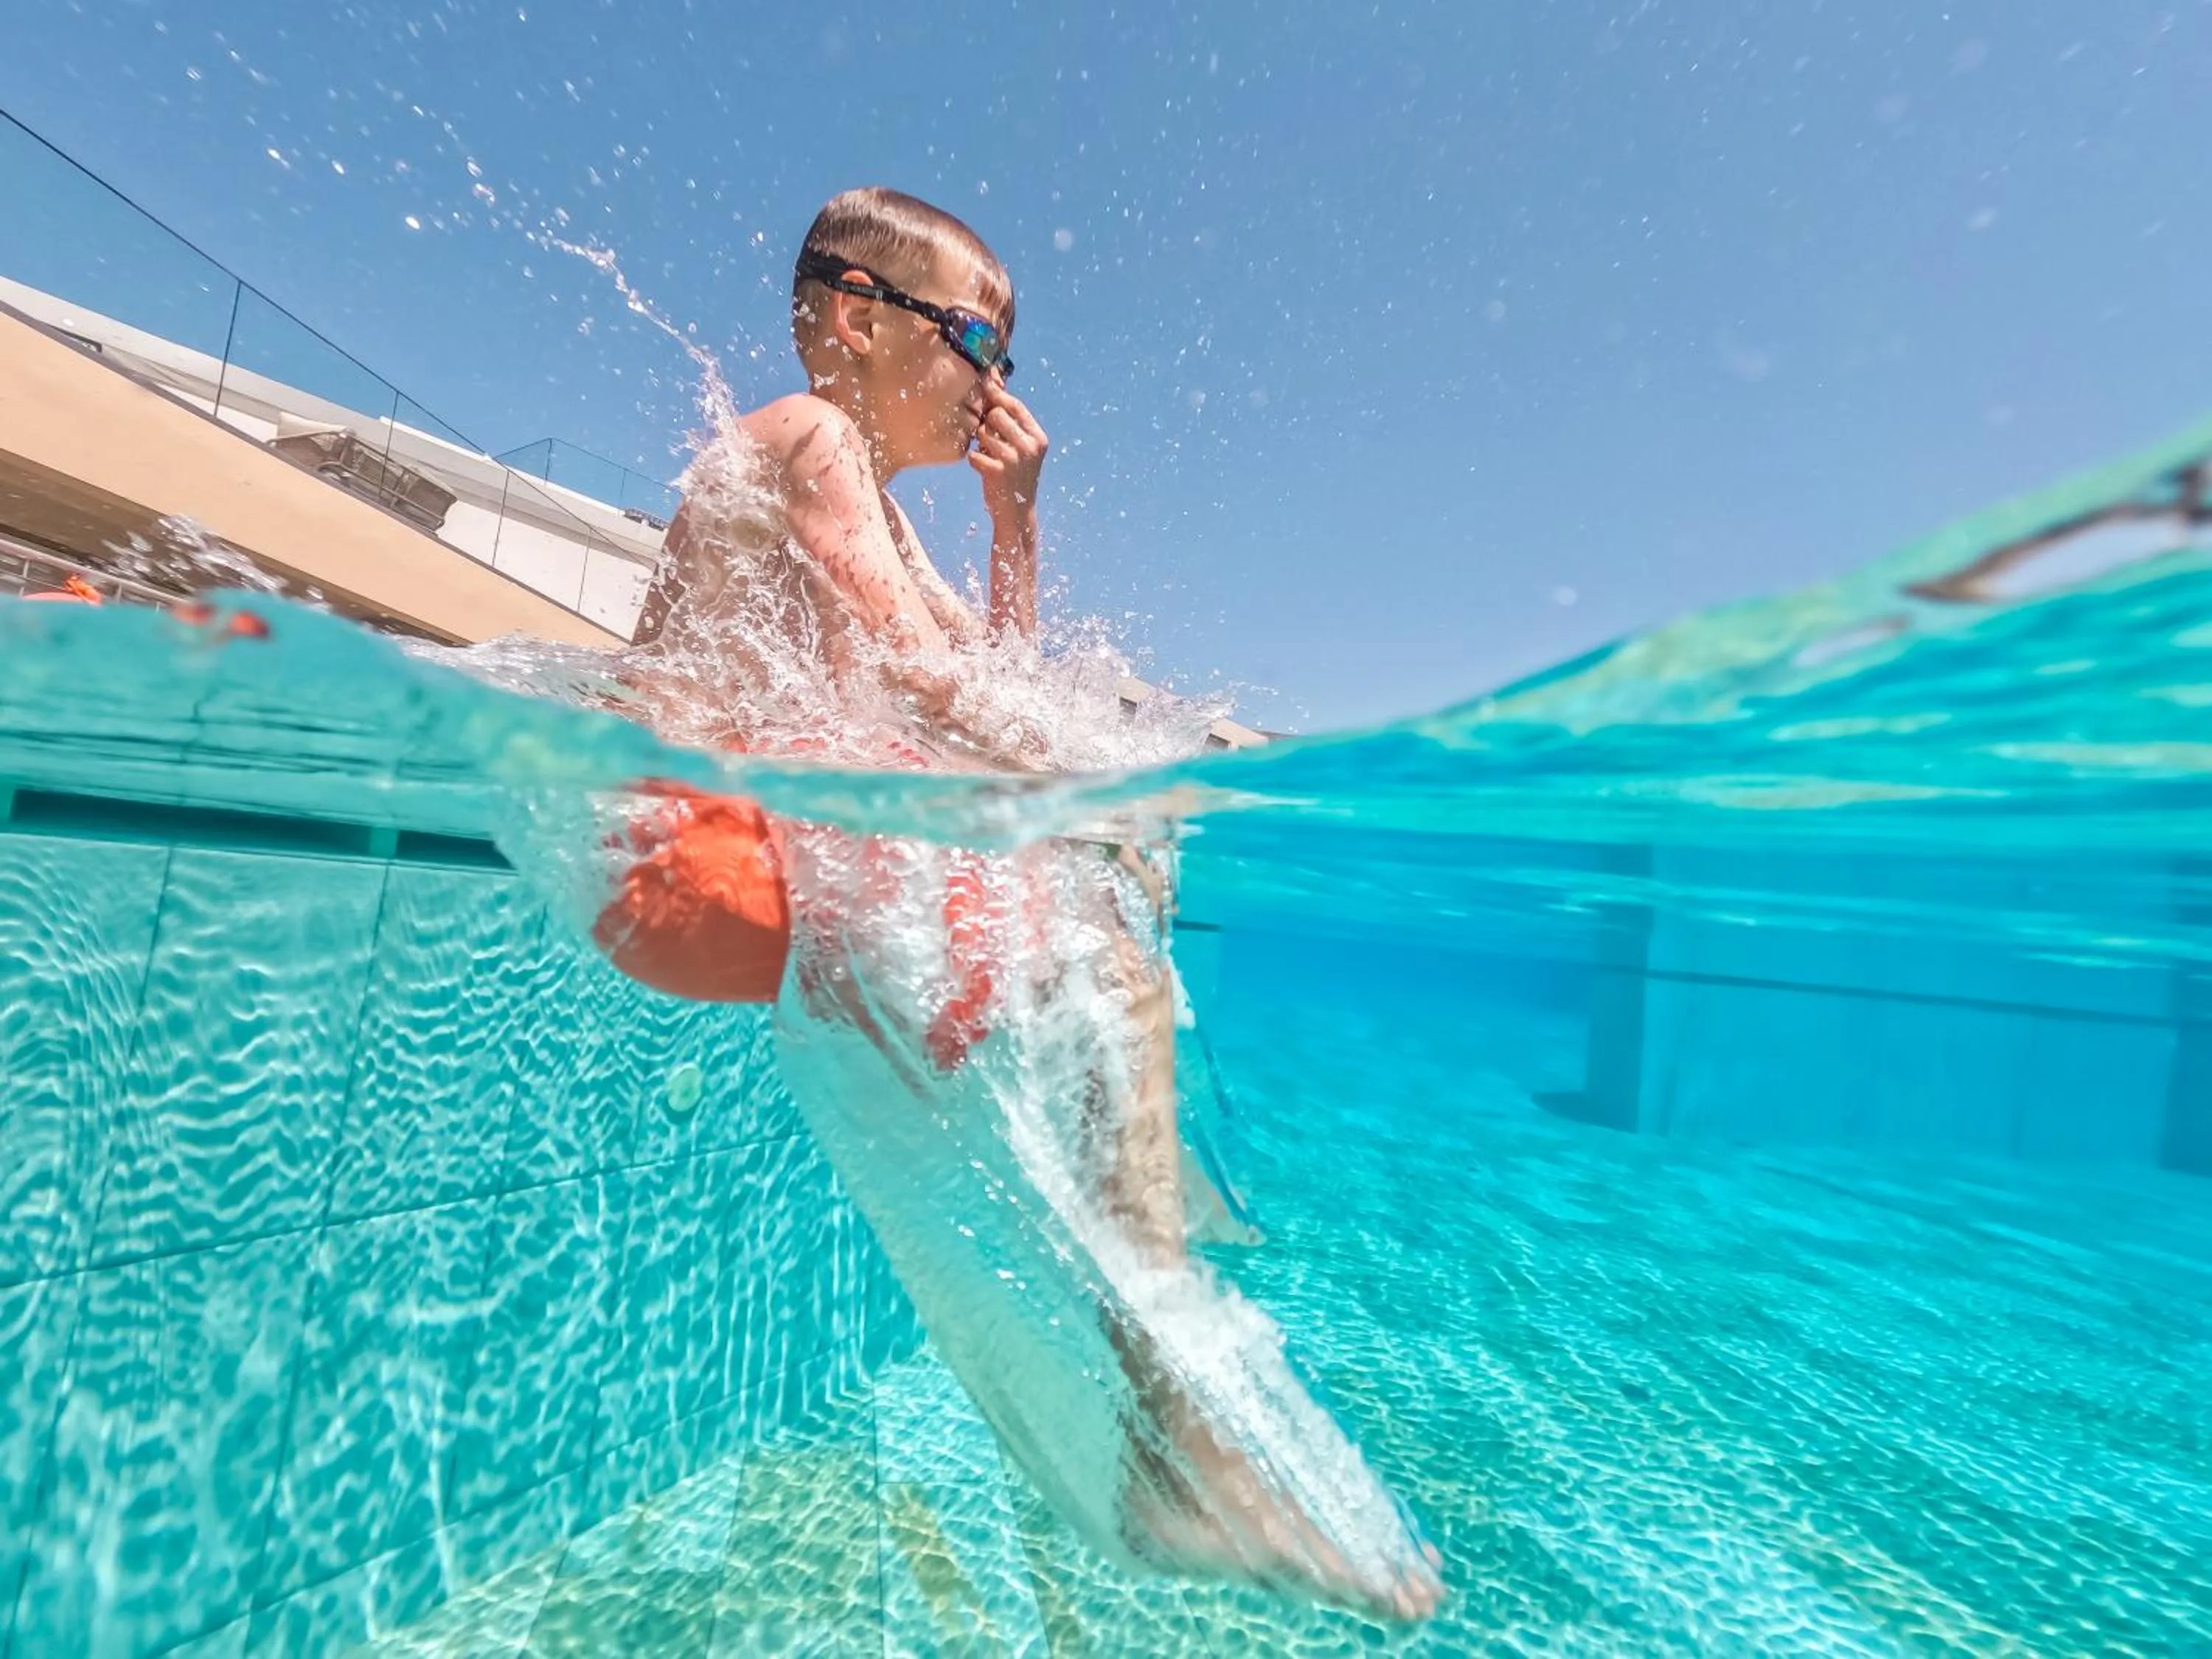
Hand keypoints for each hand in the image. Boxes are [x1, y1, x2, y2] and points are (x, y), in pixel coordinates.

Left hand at [968, 382, 1048, 522]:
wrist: (1017, 512)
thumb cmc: (1015, 475)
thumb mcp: (1021, 447)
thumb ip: (1011, 422)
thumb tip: (994, 384)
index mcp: (1038, 437)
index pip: (1015, 405)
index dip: (997, 394)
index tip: (984, 384)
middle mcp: (1029, 446)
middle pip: (996, 414)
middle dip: (987, 422)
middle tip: (988, 438)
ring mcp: (1015, 459)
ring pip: (983, 432)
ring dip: (980, 442)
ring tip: (988, 455)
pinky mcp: (998, 472)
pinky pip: (974, 453)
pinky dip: (975, 460)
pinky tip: (983, 469)